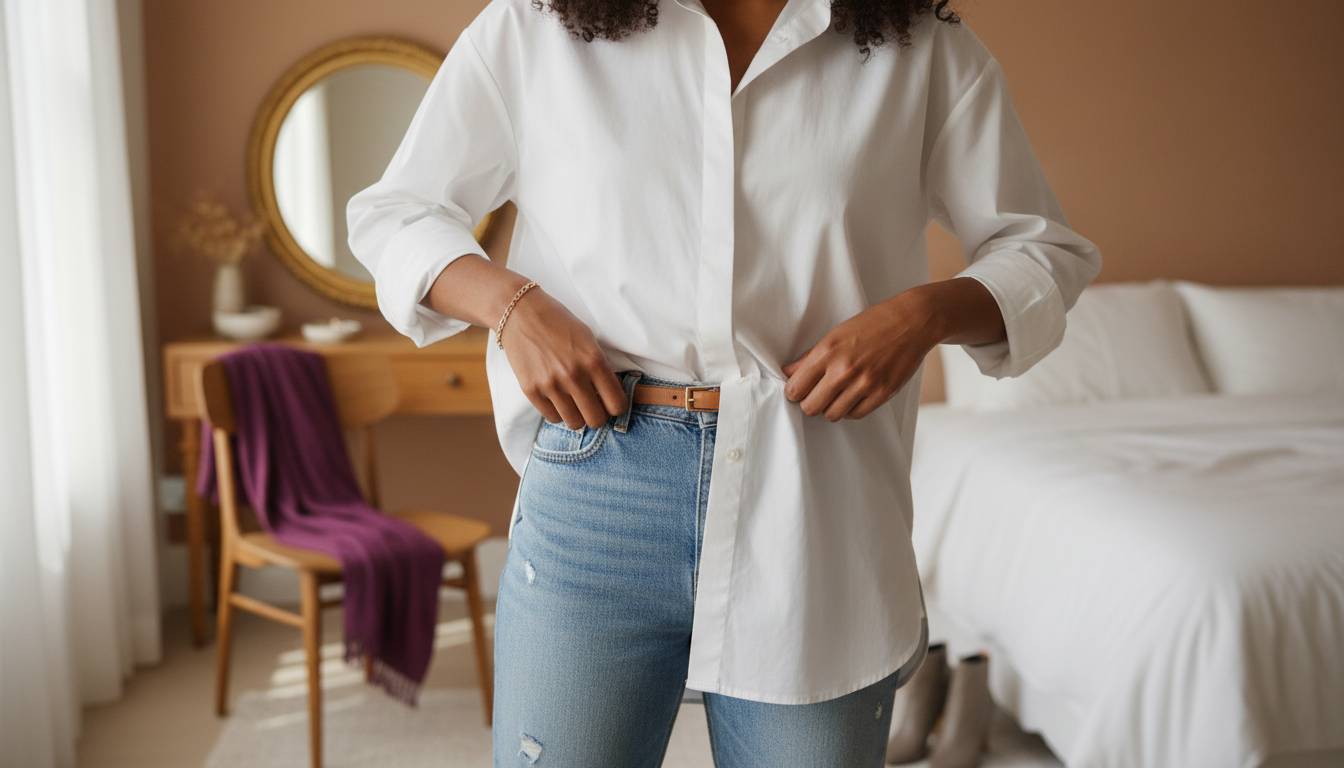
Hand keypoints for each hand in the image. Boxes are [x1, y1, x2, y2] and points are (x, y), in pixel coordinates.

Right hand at [500, 287, 627, 429]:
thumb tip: (608, 396)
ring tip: (574, 403)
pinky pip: (552, 417)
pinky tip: (557, 399)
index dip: (616, 407)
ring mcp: (550, 385)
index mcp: (594, 360)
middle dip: (598, 416)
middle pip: (596, 420)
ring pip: (574, 423)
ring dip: (577, 416)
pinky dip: (557, 412)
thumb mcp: (588, 339)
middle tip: (593, 406)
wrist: (520, 313)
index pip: (617, 404)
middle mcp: (573, 376)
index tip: (611, 403)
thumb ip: (600, 367)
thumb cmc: (558, 323)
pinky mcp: (531, 390)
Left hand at [782, 278, 1005, 420]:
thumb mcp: (836, 334)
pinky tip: (853, 396)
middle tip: (817, 395)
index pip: (796, 388)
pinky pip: (855, 415)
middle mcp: (844, 369)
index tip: (798, 391)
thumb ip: (811, 357)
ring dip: (831, 407)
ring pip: (832, 415)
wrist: (912, 322)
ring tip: (837, 395)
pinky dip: (850, 409)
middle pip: (811, 407)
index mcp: (828, 352)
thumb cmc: (874, 324)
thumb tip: (789, 373)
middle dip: (810, 403)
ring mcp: (864, 383)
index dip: (794, 393)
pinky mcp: (882, 393)